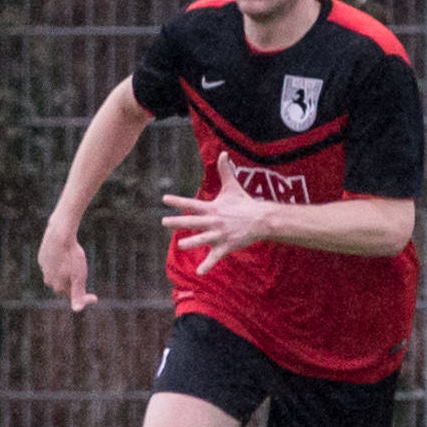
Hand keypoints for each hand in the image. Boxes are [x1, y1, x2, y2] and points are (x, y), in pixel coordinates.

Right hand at [36, 226, 94, 311]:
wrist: (59, 235)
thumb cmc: (72, 256)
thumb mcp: (79, 277)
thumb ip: (78, 294)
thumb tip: (77, 310)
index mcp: (57, 287)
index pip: (71, 296)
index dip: (83, 296)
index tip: (95, 297)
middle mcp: (48, 280)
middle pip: (63, 286)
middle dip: (72, 283)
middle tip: (82, 273)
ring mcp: (44, 268)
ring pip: (57, 274)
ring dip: (65, 271)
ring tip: (73, 262)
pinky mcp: (42, 257)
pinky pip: (52, 263)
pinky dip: (59, 261)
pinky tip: (65, 254)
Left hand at [162, 153, 280, 275]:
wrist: (262, 219)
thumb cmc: (244, 203)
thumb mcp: (233, 187)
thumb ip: (225, 171)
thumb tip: (223, 153)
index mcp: (212, 208)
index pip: (192, 203)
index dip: (178, 201)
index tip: (164, 198)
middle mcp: (214, 221)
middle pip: (193, 221)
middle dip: (178, 222)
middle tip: (163, 222)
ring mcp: (220, 234)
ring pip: (203, 239)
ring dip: (192, 242)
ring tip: (180, 245)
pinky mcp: (226, 246)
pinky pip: (215, 257)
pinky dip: (207, 265)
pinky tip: (199, 273)